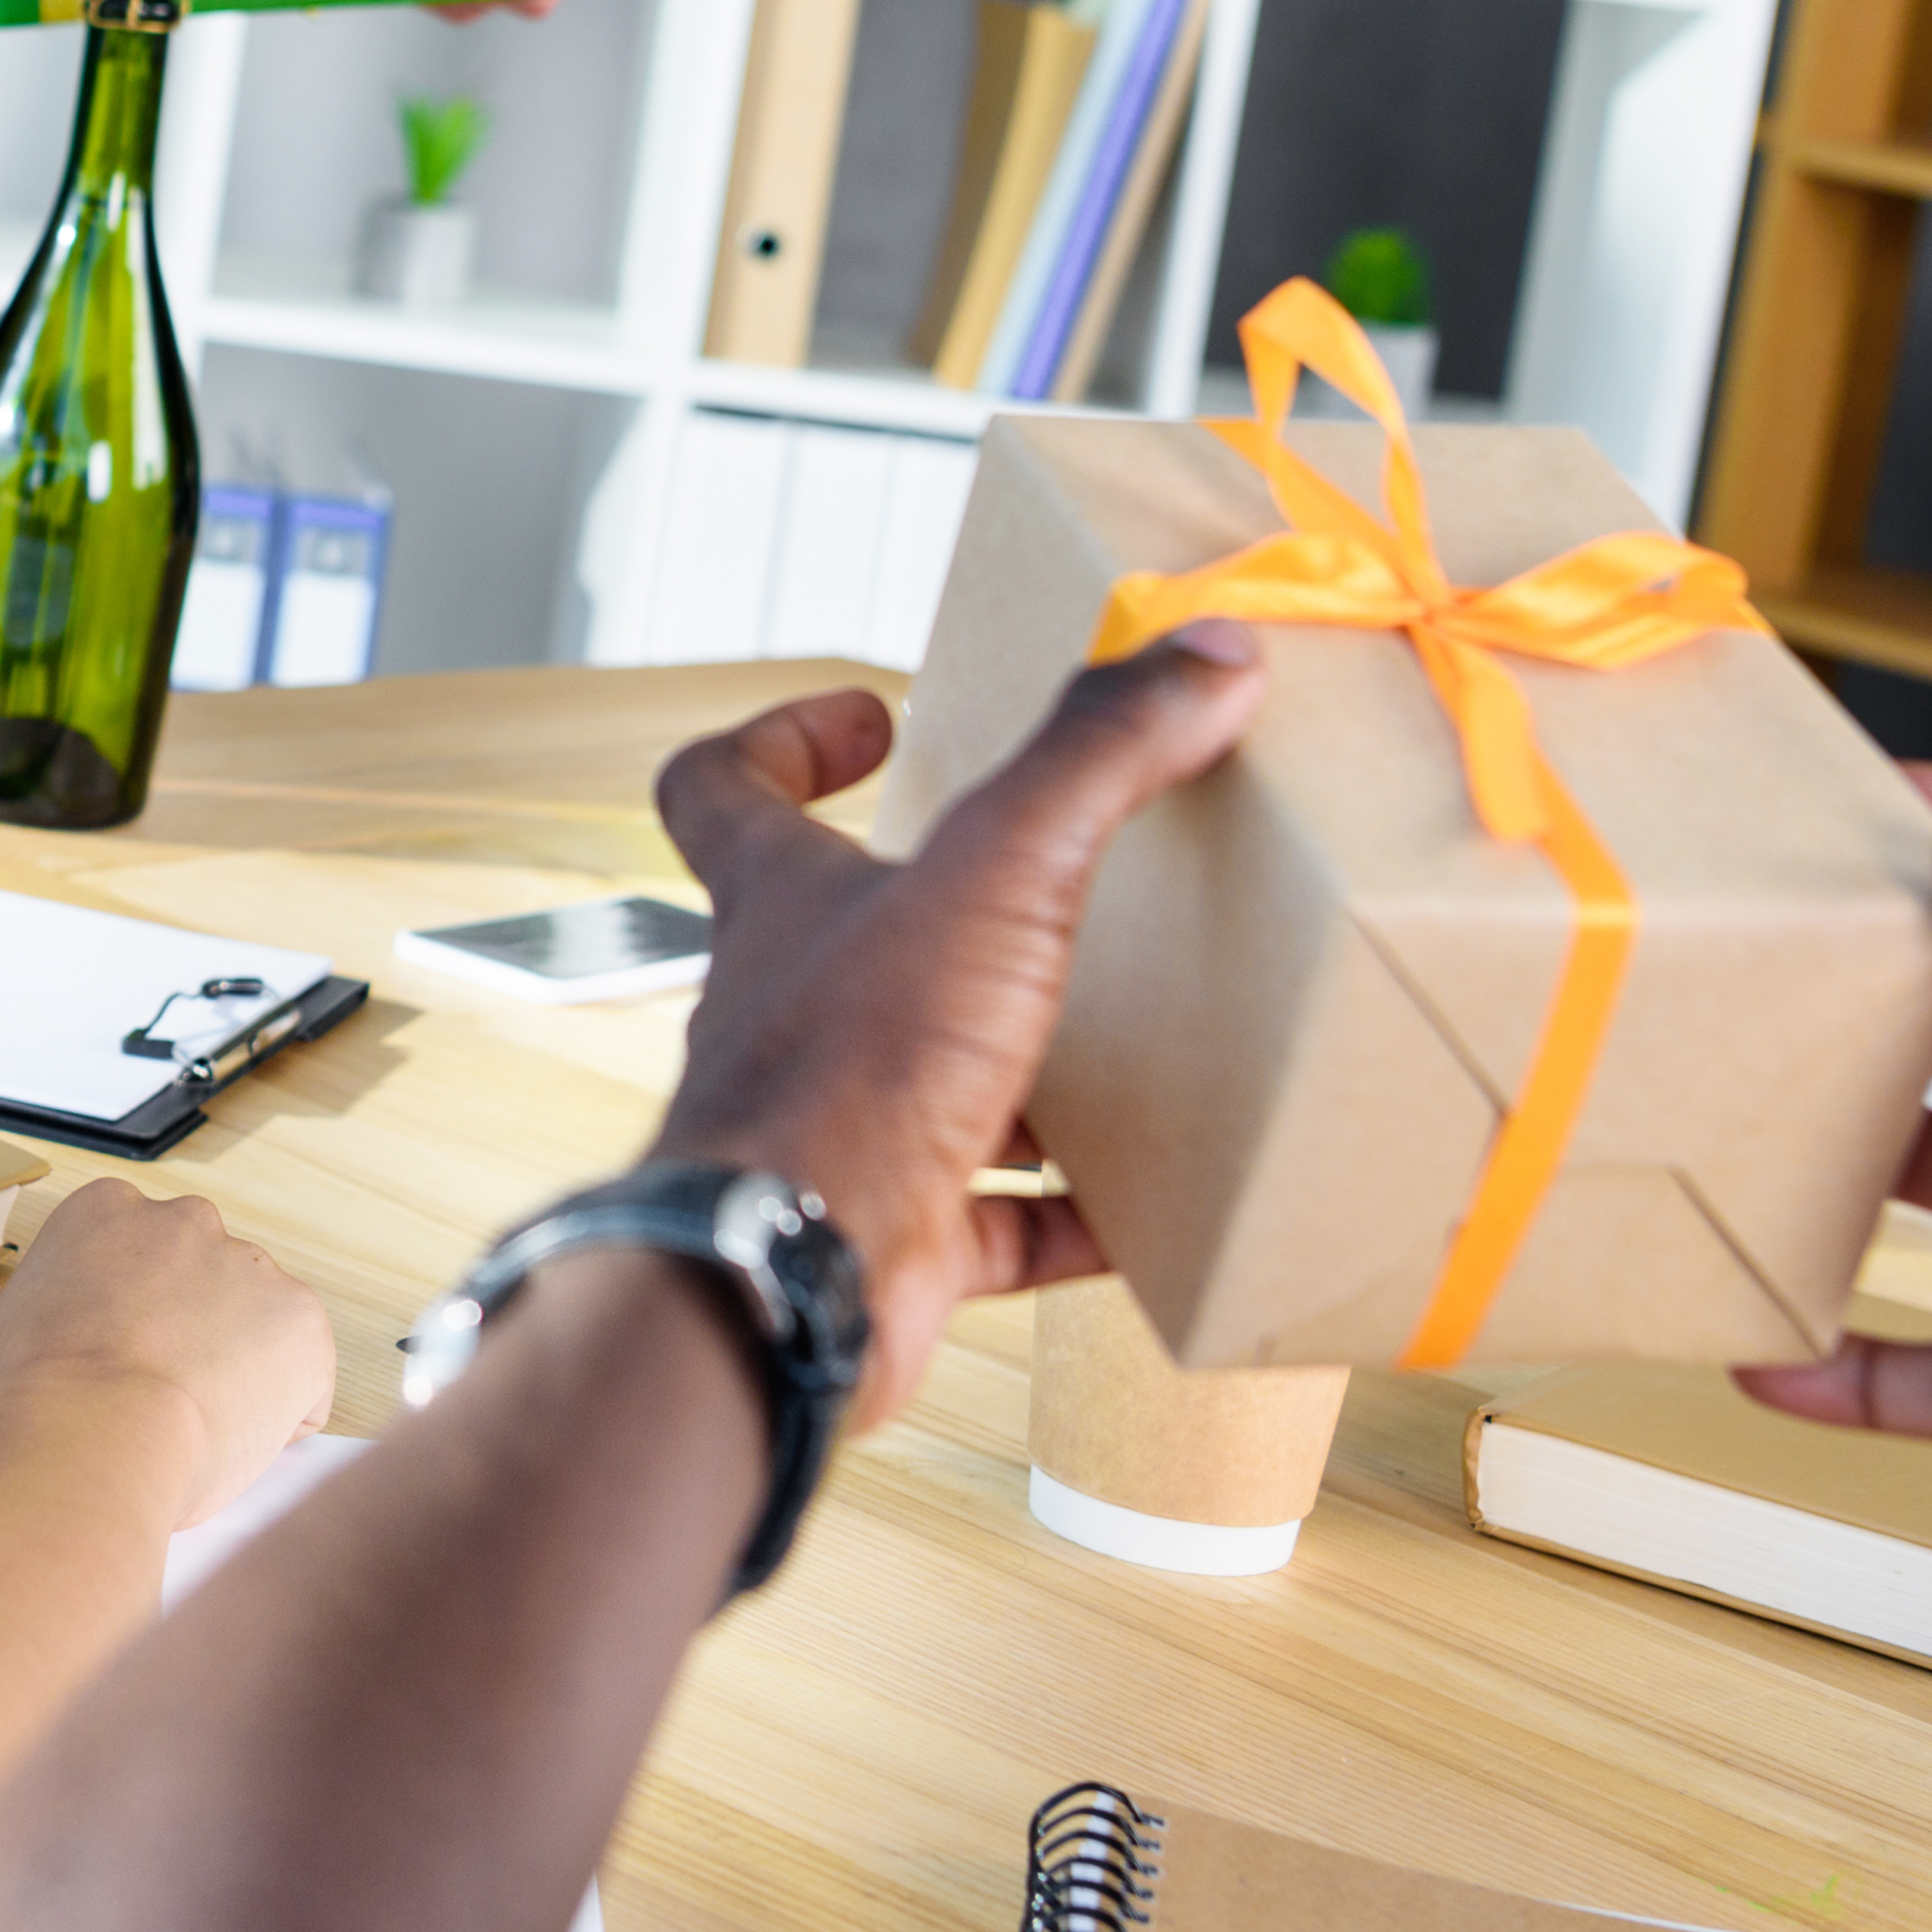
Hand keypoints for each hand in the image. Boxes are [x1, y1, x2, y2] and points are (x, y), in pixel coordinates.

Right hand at [0, 1176, 333, 1530]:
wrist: (91, 1439)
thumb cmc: (31, 1395)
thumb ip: (37, 1306)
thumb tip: (44, 1323)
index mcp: (107, 1211)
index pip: (131, 1252)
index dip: (125, 1313)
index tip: (118, 1354)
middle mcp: (186, 1220)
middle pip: (199, 1275)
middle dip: (189, 1327)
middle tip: (157, 1391)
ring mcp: (252, 1266)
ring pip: (253, 1323)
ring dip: (236, 1366)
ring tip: (192, 1424)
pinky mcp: (303, 1322)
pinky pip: (301, 1376)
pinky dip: (279, 1412)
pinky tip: (230, 1440)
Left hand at [640, 635, 1265, 1424]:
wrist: (796, 1277)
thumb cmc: (853, 1066)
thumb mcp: (998, 872)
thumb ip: (1095, 756)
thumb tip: (1208, 654)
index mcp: (780, 904)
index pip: (724, 791)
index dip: (782, 740)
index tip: (874, 714)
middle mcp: (792, 1010)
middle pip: (841, 935)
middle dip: (940, 905)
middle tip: (1049, 878)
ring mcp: (839, 1129)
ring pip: (927, 1083)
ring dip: (1022, 1065)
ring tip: (1137, 1037)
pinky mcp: (893, 1237)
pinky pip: (992, 1224)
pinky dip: (1069, 1216)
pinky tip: (1147, 1208)